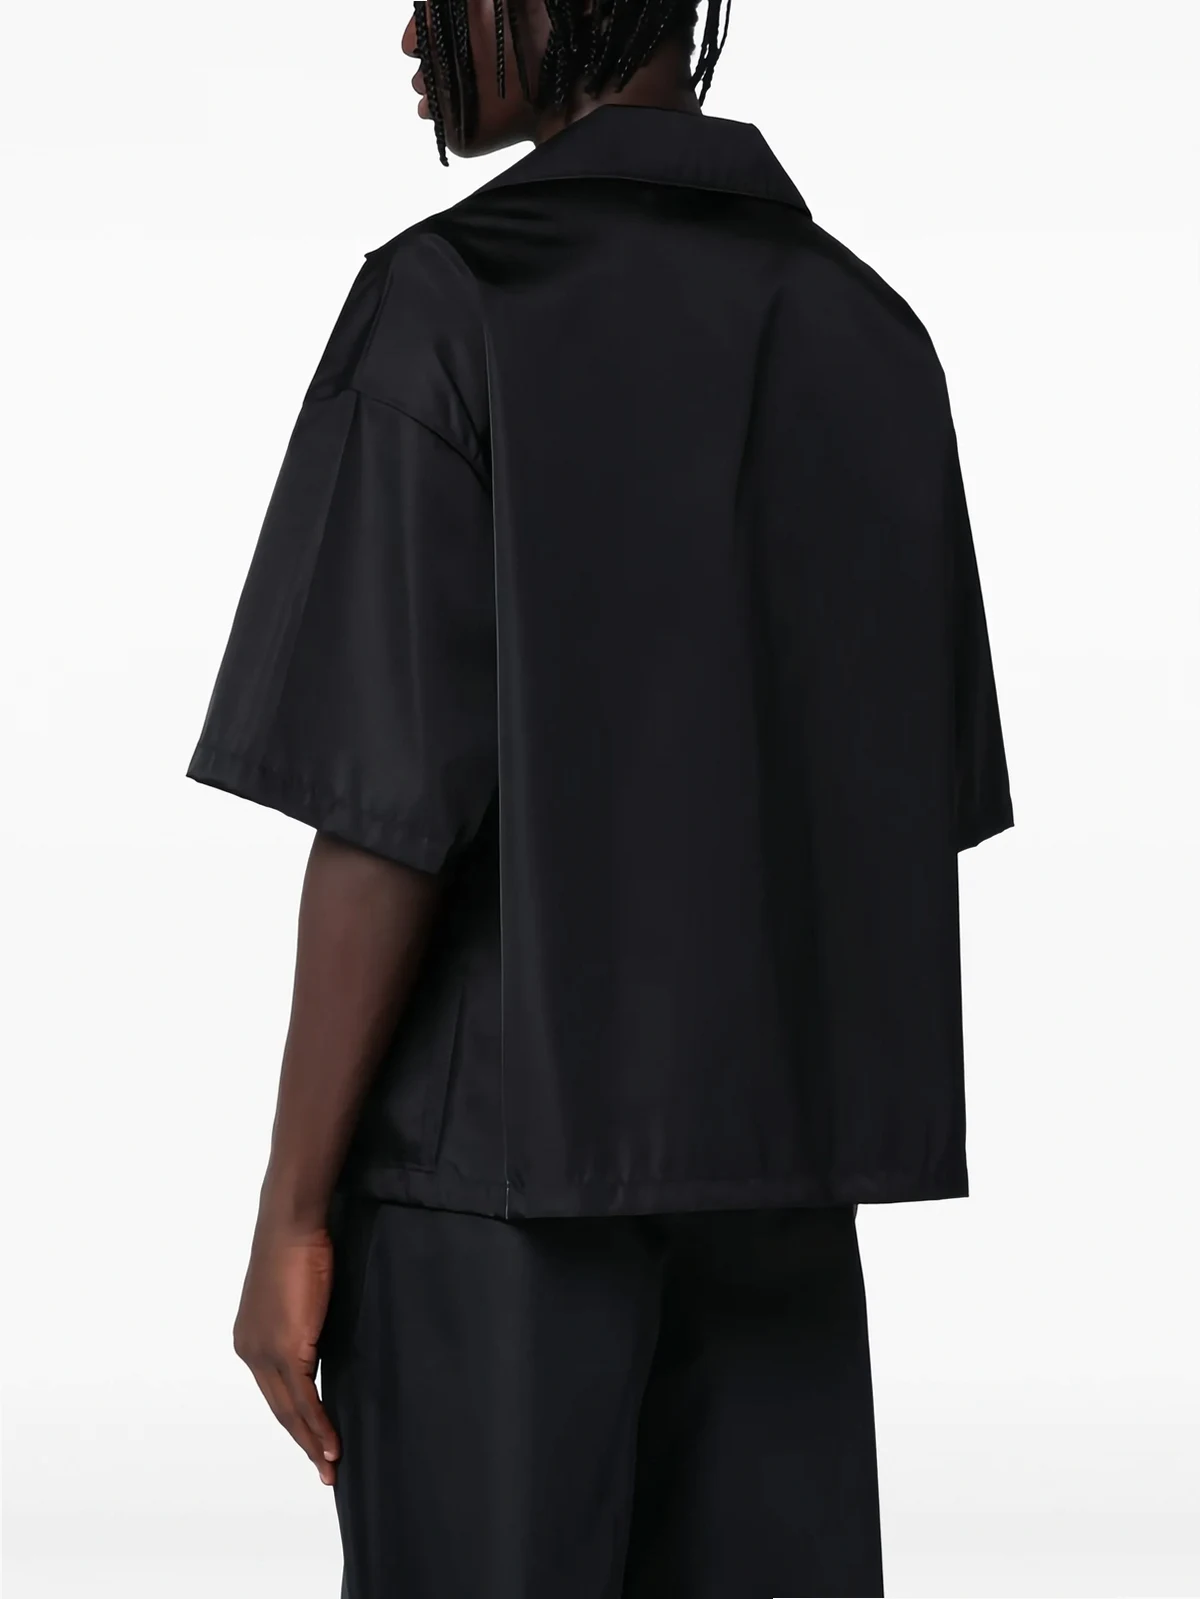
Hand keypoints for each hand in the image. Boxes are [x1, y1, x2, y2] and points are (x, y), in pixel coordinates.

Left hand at [232, 1220, 340, 1485]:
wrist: (290, 1225)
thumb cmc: (298, 1247)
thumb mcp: (296, 1294)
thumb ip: (300, 1324)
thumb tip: (315, 1344)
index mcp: (249, 1340)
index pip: (273, 1391)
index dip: (294, 1420)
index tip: (312, 1441)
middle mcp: (250, 1351)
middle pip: (280, 1409)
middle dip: (303, 1442)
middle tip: (324, 1468)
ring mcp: (265, 1353)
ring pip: (291, 1412)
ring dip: (313, 1442)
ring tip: (331, 1465)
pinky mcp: (286, 1349)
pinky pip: (304, 1399)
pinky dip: (319, 1426)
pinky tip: (332, 1444)